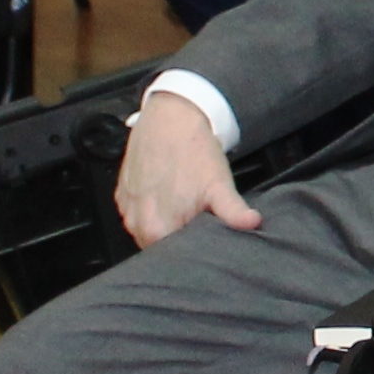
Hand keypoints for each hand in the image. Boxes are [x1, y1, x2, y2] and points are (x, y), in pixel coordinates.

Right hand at [112, 90, 259, 246]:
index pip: (173, 260)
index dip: (191, 254)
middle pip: (159, 248)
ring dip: (163, 226)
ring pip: (147, 232)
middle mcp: (135, 224)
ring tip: (183, 208)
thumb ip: (233, 212)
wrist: (170, 114)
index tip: (204, 244)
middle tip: (197, 224)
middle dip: (178, 242)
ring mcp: (125, 209)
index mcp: (156, 230)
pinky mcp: (121, 194)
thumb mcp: (219, 184)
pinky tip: (167, 196)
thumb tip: (252, 225)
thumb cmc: (194, 150)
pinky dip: (151, 211)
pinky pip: (137, 215)